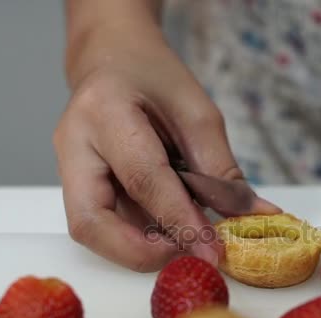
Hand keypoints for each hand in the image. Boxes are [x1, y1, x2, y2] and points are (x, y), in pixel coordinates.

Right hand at [53, 45, 278, 272]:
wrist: (112, 59)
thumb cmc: (154, 76)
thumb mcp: (198, 112)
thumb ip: (221, 169)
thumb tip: (253, 216)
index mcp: (105, 111)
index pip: (143, 178)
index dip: (181, 221)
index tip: (214, 252)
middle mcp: (74, 144)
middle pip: (91, 222)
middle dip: (141, 253)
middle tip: (189, 254)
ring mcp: (67, 166)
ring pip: (93, 229)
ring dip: (140, 247)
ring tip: (184, 240)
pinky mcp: (75, 182)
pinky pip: (102, 222)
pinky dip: (136, 236)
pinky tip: (167, 228)